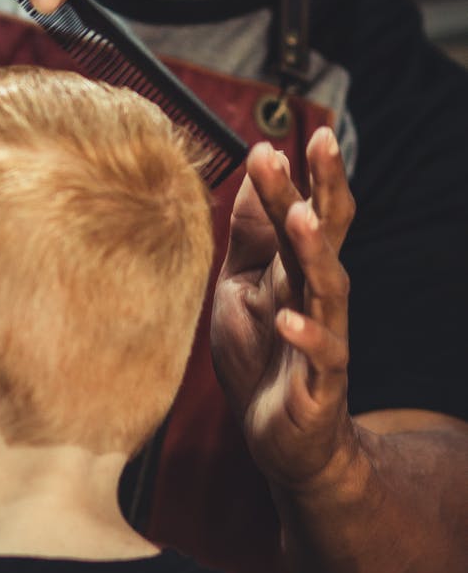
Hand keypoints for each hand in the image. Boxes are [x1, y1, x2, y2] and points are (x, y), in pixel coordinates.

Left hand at [211, 127, 357, 490]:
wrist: (279, 437)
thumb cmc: (261, 351)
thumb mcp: (242, 281)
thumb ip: (251, 229)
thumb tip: (257, 163)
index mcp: (295, 267)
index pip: (303, 209)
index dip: (295, 173)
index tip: (276, 136)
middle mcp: (316, 293)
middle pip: (325, 232)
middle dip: (324, 186)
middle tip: (321, 141)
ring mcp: (324, 335)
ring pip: (329, 284)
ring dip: (315, 248)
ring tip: (301, 214)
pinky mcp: (320, 383)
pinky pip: (322, 355)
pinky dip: (307, 335)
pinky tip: (288, 317)